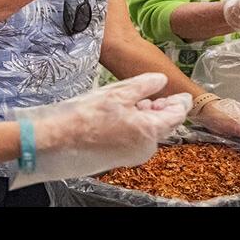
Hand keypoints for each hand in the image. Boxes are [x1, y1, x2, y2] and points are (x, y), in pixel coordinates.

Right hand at [9, 73, 191, 188]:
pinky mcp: (116, 160)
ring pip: (147, 134)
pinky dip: (133, 128)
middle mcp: (144, 149)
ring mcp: (130, 156)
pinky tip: (121, 117)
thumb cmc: (85, 117)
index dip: (181, 103)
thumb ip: (144, 85)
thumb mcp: (117, 93)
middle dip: (162, 109)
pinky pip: (133, 142)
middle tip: (157, 96)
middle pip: (163, 126)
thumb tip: (160, 80)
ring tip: (134, 103)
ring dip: (146, 118)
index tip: (183, 96)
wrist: (55, 141)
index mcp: (149, 132)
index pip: (176, 117)